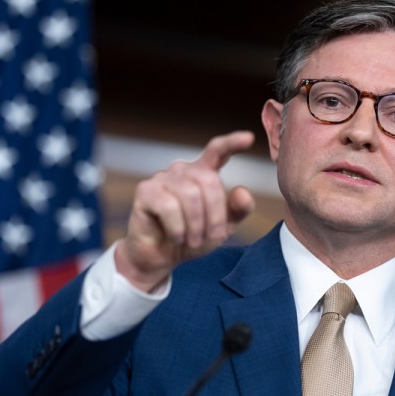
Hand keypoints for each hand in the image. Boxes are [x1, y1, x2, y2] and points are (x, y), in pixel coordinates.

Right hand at [115, 131, 256, 291]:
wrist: (161, 257)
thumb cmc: (193, 238)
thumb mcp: (223, 227)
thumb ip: (238, 210)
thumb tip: (243, 191)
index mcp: (203, 173)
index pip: (217, 151)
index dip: (232, 143)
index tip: (249, 138)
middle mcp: (182, 170)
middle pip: (209, 181)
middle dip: (214, 215)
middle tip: (209, 238)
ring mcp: (162, 177)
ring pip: (190, 194)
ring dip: (196, 225)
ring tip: (192, 240)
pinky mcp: (145, 191)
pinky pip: (169, 206)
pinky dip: (178, 228)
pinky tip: (175, 237)